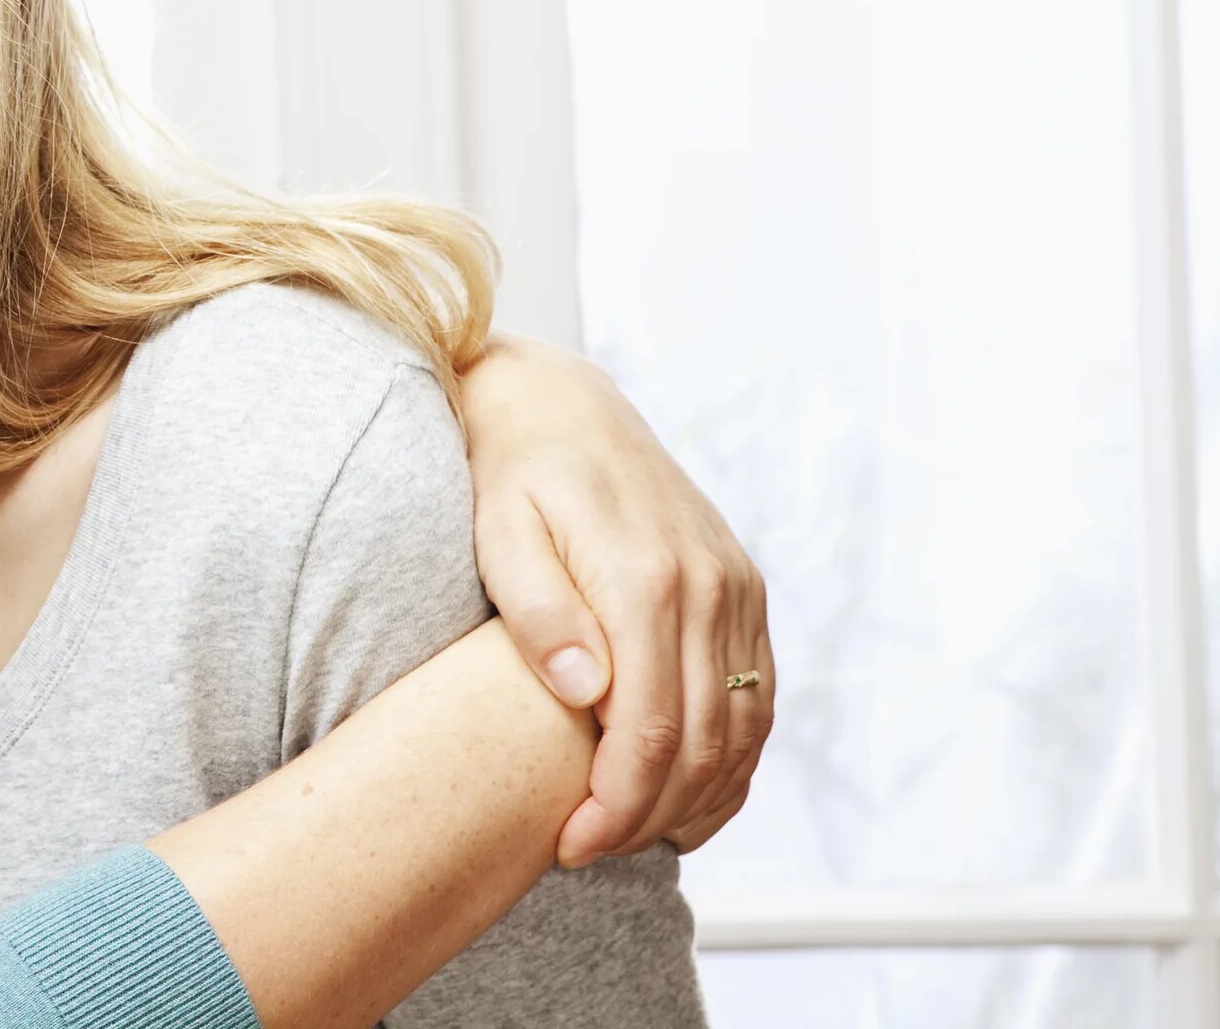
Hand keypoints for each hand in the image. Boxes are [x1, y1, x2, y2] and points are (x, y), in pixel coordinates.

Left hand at [454, 333, 771, 864]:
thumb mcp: (498, 531)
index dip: (615, 803)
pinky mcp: (743, 591)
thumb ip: (538, 611)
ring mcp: (735, 589)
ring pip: (741, 730)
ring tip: (634, 835)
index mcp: (645, 579)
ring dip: (697, 798)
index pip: (648, 730)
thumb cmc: (512, 474)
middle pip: (700, 743)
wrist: (558, 405)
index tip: (570, 843)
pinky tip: (690, 799)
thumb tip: (584, 692)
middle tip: (589, 849)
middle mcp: (707, 587)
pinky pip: (757, 698)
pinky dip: (734, 761)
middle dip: (648, 815)